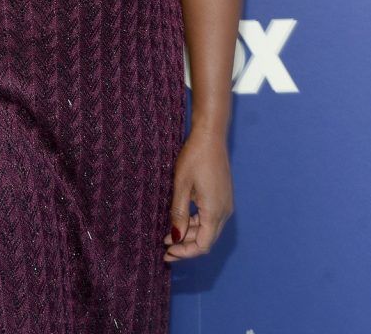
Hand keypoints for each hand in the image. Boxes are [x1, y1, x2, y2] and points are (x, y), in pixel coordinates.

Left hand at [163, 129, 233, 261]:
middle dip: (186, 246)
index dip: (185, 253)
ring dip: (189, 234)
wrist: (211, 135)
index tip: (167, 253)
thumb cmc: (194, 157)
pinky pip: (209, 217)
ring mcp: (224, 203)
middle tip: (164, 248)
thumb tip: (175, 238)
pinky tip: (180, 220)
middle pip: (206, 239)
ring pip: (207, 228)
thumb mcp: (181, 185)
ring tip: (168, 235)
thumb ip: (178, 213)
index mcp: (214, 211)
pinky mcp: (222, 196)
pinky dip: (195, 223)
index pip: (202, 245)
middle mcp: (224, 211)